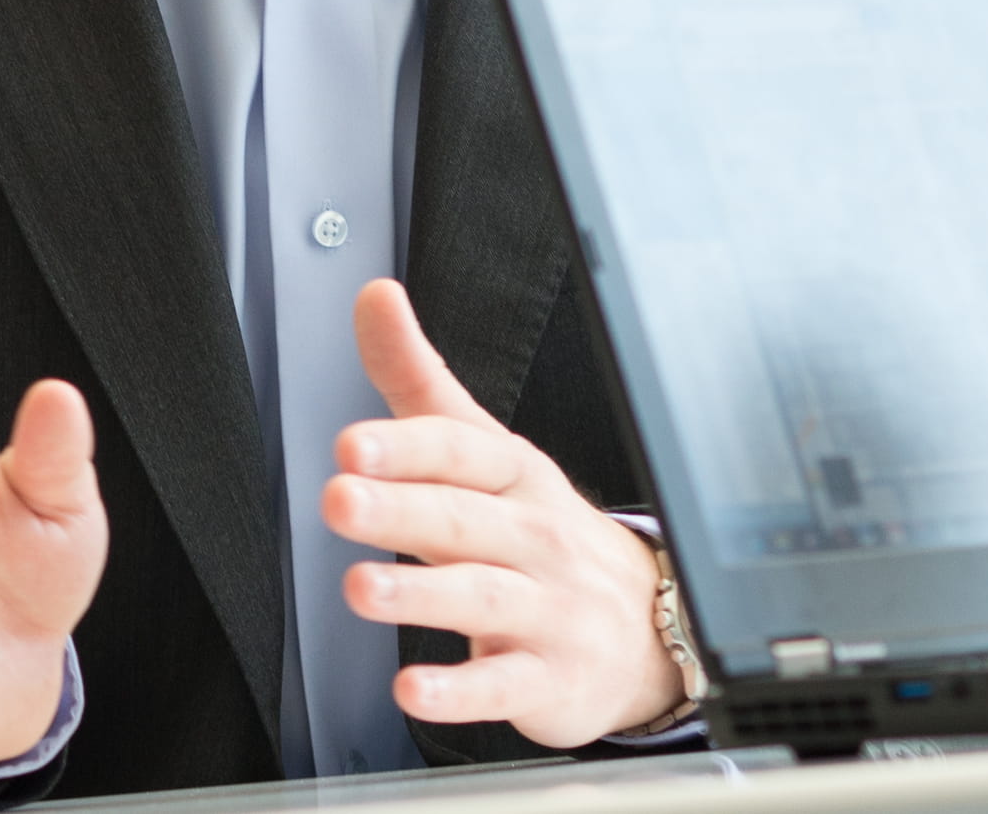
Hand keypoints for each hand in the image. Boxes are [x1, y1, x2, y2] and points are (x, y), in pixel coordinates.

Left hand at [324, 280, 690, 746]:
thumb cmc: (540, 532)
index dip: (407, 446)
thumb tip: (373, 296)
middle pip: (464, 518)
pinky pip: (505, 686)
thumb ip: (418, 380)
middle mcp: (534, 537)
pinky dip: (461, 691)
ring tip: (360, 590)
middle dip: (401, 509)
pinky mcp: (548, 678)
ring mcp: (548, 609)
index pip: (463, 451)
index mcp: (514, 476)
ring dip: (420, 594)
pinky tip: (414, 689)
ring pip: (483, 598)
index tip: (351, 444)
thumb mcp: (484, 451)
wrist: (648, 628)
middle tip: (339, 501)